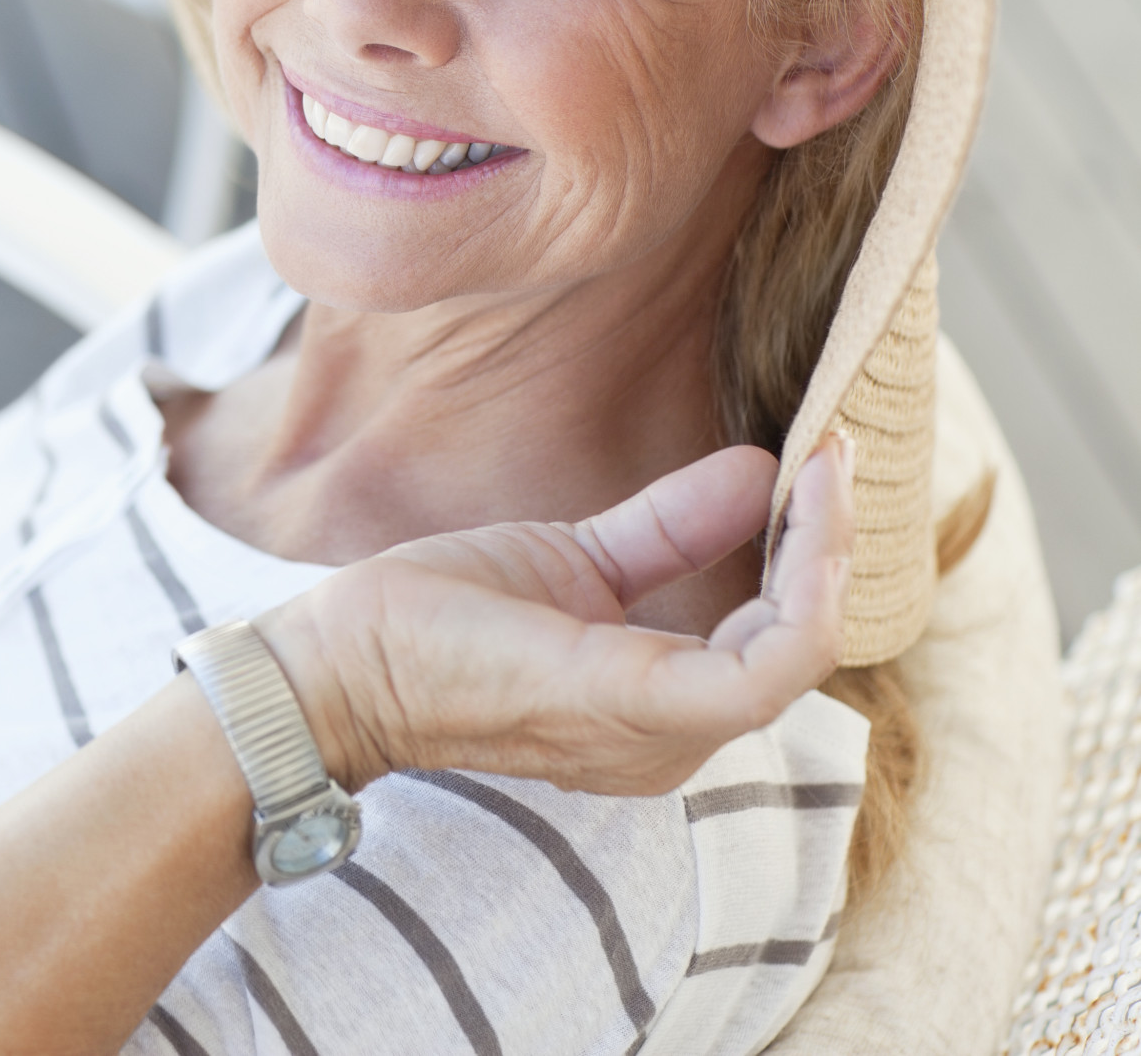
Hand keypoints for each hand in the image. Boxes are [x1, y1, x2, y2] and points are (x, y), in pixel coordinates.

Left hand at [267, 433, 854, 795]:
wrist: (345, 659)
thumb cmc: (444, 619)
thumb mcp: (578, 559)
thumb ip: (670, 529)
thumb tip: (757, 473)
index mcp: (664, 706)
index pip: (778, 637)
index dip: (812, 550)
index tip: (822, 459)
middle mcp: (677, 736)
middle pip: (802, 641)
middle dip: (833, 540)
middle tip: (840, 448)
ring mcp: (658, 728)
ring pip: (801, 648)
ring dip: (828, 548)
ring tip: (829, 462)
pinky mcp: (631, 700)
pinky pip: (764, 665)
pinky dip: (800, 581)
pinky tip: (797, 501)